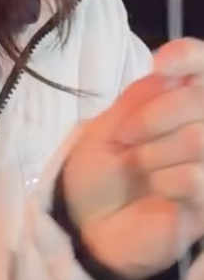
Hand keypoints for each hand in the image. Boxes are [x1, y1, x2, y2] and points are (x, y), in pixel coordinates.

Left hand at [62, 38, 203, 279]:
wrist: (88, 223)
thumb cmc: (100, 170)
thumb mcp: (109, 125)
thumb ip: (141, 97)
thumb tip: (168, 71)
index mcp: (179, 104)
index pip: (202, 64)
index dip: (189, 56)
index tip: (160, 64)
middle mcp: (201, 129)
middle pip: (201, 99)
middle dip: (155, 115)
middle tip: (125, 138)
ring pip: (200, 138)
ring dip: (156, 151)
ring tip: (140, 168)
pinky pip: (198, 178)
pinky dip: (170, 180)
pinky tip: (159, 190)